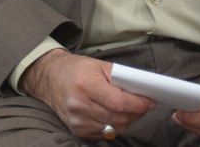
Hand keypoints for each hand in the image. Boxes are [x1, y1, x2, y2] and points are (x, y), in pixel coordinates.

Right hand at [20, 49, 153, 139]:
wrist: (49, 77)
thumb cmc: (76, 69)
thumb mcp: (99, 65)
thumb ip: (121, 78)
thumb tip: (143, 93)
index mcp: (85, 85)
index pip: (119, 103)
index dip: (139, 104)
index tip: (150, 101)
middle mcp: (79, 105)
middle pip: (119, 118)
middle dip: (136, 113)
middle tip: (142, 105)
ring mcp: (77, 120)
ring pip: (114, 129)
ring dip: (126, 121)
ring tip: (128, 109)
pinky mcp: (76, 130)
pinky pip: (104, 134)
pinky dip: (114, 126)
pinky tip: (112, 115)